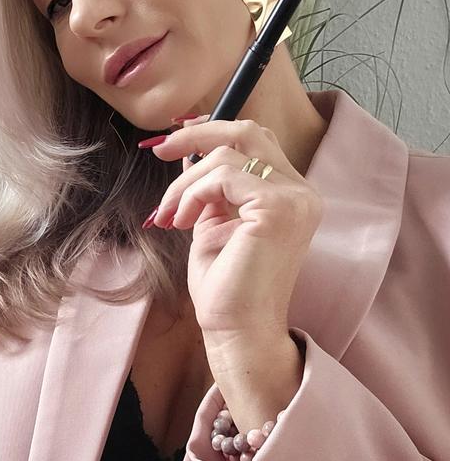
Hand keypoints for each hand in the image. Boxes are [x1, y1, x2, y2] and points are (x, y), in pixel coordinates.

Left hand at [144, 116, 322, 351]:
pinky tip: (183, 221)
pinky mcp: (278, 208)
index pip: (256, 141)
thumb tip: (187, 152)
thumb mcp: (214, 223)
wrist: (237, 330)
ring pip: (226, 156)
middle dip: (198, 134)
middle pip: (248, 132)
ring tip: (170, 215)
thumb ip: (211, 187)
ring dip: (185, 183)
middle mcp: (302, 192)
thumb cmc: (226, 287)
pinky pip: (222, 176)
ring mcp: (295, 199)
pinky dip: (193, 193)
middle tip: (159, 148)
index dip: (215, 131)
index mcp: (292, 194)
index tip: (175, 139)